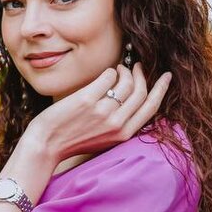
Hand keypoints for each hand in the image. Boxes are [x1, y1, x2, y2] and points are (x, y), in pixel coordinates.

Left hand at [25, 62, 171, 162]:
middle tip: (136, 66)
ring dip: (124, 70)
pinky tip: (104, 73)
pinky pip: (107, 76)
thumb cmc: (72, 141)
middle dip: (141, 75)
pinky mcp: (86, 99)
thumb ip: (120, 123)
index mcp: (123, 134)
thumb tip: (131, 96)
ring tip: (118, 69)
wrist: (45, 145)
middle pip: (141, 91)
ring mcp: (102, 111)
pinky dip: (109, 71)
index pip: (151, 108)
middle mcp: (116, 123)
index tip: (166, 76)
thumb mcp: (104, 139)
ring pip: (126, 82)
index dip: (161, 89)